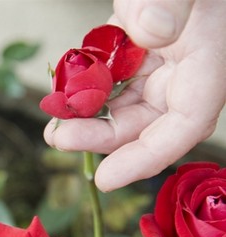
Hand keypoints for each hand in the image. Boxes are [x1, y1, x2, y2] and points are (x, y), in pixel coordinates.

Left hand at [44, 0, 225, 191]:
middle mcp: (190, 62)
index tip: (106, 179)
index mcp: (211, 53)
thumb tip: (152, 30)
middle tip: (59, 136)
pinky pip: (116, 76)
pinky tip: (64, 87)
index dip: (147, 158)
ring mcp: (166, 54)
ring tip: (54, 119)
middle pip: (149, 121)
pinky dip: (89, 86)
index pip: (186, 123)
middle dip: (103, 138)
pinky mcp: (142, 43)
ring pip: (129, 104)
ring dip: (91, 117)